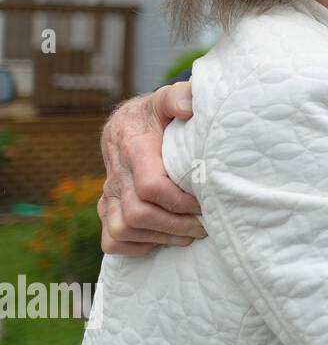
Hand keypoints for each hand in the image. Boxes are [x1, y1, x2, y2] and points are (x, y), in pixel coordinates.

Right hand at [98, 82, 204, 255]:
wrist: (128, 124)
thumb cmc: (157, 115)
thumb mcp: (167, 99)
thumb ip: (178, 97)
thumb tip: (190, 104)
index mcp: (134, 150)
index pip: (151, 186)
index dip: (180, 201)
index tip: (204, 202)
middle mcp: (117, 175)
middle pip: (138, 215)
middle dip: (175, 226)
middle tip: (203, 225)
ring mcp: (109, 195)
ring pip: (122, 231)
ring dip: (159, 238)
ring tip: (188, 234)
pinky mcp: (107, 209)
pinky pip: (112, 242)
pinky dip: (136, 247)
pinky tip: (161, 239)